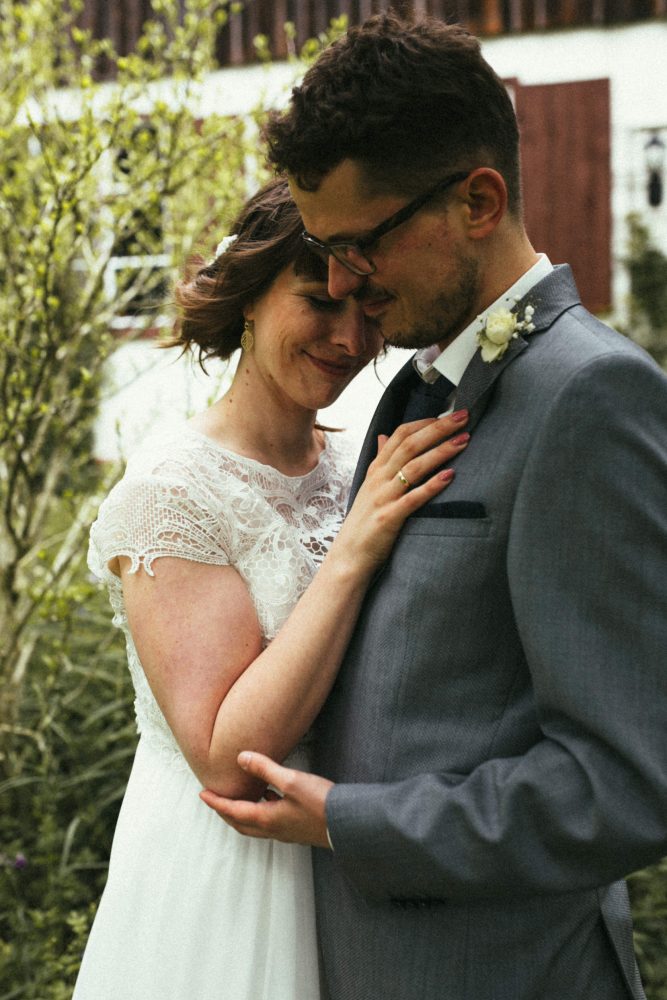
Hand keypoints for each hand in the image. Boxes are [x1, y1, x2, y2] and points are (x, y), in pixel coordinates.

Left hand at [199, 751, 333, 847]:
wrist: (348, 824)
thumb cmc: (320, 804)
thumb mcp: (291, 781)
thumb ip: (265, 769)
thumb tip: (241, 758)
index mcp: (266, 819)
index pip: (232, 811)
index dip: (216, 802)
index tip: (202, 795)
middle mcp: (272, 829)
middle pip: (240, 822)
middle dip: (225, 811)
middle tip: (214, 799)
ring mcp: (285, 832)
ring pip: (254, 824)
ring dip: (241, 812)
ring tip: (238, 796)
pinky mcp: (296, 829)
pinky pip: (269, 822)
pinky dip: (260, 810)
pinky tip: (269, 797)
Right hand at [335, 409, 469, 573]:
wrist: (349, 557)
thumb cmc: (364, 522)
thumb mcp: (369, 487)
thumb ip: (380, 461)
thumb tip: (385, 436)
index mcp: (376, 469)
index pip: (400, 435)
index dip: (425, 423)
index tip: (448, 415)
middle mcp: (379, 479)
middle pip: (410, 445)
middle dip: (438, 429)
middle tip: (463, 417)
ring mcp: (383, 497)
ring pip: (413, 467)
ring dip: (440, 452)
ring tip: (463, 441)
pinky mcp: (389, 518)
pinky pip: (413, 498)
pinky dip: (432, 486)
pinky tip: (450, 476)